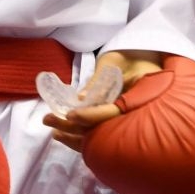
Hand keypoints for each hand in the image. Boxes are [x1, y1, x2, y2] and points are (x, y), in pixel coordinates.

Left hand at [40, 49, 165, 153]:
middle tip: (49, 120)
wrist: (146, 59)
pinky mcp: (120, 125)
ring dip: (76, 135)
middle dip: (74, 128)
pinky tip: (66, 134)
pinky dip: (84, 136)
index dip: (90, 116)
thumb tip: (79, 98)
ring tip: (53, 130)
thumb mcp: (114, 63)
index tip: (70, 115)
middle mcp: (134, 115)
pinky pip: (102, 135)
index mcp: (138, 98)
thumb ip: (99, 82)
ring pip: (101, 136)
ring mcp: (128, 123)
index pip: (111, 113)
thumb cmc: (131, 57)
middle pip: (102, 130)